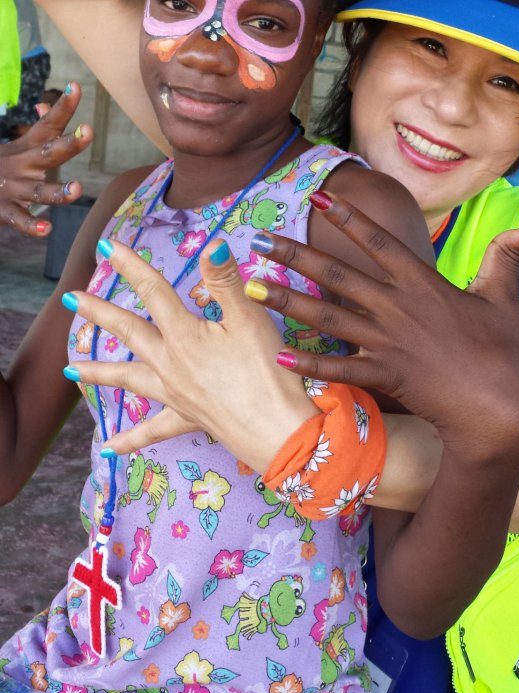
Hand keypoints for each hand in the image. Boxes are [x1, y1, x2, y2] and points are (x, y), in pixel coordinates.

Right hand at [0, 82, 92, 236]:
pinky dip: (32, 225)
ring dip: (59, 191)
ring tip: (77, 189)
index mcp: (27, 148)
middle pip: (50, 152)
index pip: (48, 124)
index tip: (76, 87)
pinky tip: (47, 228)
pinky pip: (20, 219)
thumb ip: (36, 129)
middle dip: (70, 143)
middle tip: (89, 131)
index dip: (63, 107)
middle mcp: (23, 166)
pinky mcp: (4, 210)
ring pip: (39, 191)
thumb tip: (44, 108)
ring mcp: (14, 189)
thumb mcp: (16, 147)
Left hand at [63, 237, 314, 465]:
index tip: (107, 246)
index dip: (131, 265)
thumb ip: (226, 280)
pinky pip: (151, 430)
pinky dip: (129, 440)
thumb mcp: (250, 317)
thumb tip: (212, 243)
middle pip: (128, 332)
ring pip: (129, 379)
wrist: (276, 430)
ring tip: (70, 370)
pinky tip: (107, 449)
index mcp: (184, 334)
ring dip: (98, 372)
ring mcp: (175, 393)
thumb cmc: (267, 370)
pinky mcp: (187, 418)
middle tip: (71, 298)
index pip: (153, 290)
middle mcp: (170, 363)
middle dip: (99, 312)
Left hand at [246, 194, 518, 459]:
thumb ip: (505, 257)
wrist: (498, 409)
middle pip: (336, 273)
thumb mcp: (504, 298)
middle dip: (294, 255)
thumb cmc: (503, 353)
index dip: (348, 216)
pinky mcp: (382, 374)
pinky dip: (308, 363)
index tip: (319, 197)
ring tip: (250, 289)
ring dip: (285, 301)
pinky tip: (279, 355)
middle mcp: (395, 307)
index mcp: (421, 283)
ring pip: (325, 316)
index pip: (377, 241)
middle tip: (258, 240)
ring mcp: (385, 341)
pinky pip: (338, 367)